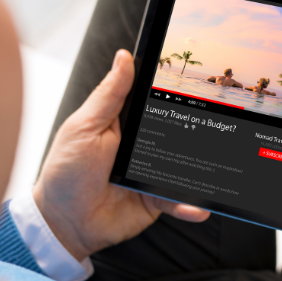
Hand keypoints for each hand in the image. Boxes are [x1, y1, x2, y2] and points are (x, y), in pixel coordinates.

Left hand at [32, 49, 208, 261]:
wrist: (62, 223)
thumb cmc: (65, 174)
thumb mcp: (84, 127)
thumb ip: (108, 96)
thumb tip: (124, 57)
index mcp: (123, 124)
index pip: (152, 101)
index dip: (172, 91)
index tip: (195, 82)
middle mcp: (139, 147)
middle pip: (175, 133)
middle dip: (195, 130)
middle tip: (218, 125)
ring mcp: (148, 174)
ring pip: (182, 167)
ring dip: (199, 171)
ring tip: (217, 170)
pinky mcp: (152, 200)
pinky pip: (175, 201)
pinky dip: (188, 205)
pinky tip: (199, 207)